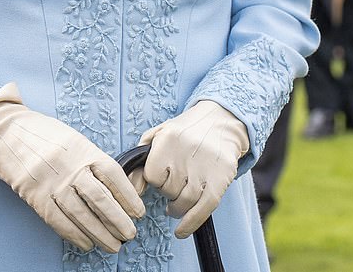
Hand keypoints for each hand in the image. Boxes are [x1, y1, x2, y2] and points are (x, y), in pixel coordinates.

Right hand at [0, 83, 144, 252]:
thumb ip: (91, 160)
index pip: (112, 175)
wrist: (7, 131)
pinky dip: (75, 234)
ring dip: (100, 233)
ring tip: (113, 245)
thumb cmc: (44, 134)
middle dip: (118, 220)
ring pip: (81, 214)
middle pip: (100, 198)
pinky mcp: (35, 196)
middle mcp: (69, 166)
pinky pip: (59, 220)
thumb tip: (116, 187)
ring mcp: (51, 182)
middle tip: (130, 234)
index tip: (139, 212)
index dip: (128, 196)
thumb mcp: (73, 139)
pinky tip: (87, 243)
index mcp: (82, 148)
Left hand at [131, 100, 248, 237]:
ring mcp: (205, 167)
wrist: (221, 121)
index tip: (160, 176)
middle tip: (173, 184)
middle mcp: (187, 152)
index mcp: (170, 138)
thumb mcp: (160, 134)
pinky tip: (181, 231)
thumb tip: (131, 187)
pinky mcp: (221, 180)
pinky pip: (203, 209)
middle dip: (168, 191)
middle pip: (168, 190)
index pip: (151, 174)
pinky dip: (190, 224)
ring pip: (184, 202)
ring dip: (177, 209)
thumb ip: (142, 157)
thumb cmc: (186, 131)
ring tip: (176, 205)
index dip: (154, 179)